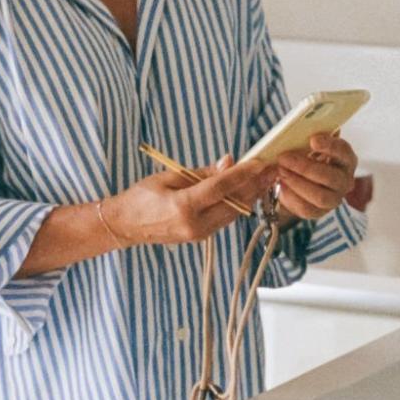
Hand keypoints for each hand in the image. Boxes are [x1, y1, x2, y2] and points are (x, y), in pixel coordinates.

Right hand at [103, 155, 276, 245]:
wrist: (126, 226)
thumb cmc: (142, 197)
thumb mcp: (169, 177)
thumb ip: (201, 172)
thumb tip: (228, 162)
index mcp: (183, 207)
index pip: (221, 188)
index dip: (243, 174)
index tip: (260, 162)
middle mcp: (195, 224)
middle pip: (234, 203)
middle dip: (256, 185)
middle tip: (274, 169)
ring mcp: (200, 234)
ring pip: (235, 213)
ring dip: (253, 195)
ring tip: (268, 179)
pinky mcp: (202, 237)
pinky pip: (226, 219)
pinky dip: (240, 204)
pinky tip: (250, 191)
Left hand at [274, 131, 356, 221]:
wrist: (301, 180)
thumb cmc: (307, 157)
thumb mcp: (308, 145)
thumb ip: (307, 138)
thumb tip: (296, 132)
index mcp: (346, 159)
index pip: (343, 151)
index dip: (329, 146)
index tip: (312, 140)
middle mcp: (345, 180)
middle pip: (330, 177)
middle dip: (304, 167)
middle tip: (284, 158)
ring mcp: (335, 198)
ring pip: (319, 196)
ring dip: (296, 182)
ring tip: (281, 171)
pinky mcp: (320, 212)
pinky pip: (306, 208)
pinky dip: (291, 196)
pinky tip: (282, 184)